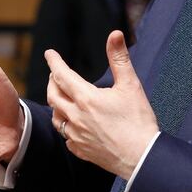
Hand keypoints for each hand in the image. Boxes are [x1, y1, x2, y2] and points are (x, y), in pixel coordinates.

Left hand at [46, 30, 158, 179]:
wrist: (142, 157)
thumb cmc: (138, 121)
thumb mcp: (131, 85)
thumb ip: (119, 58)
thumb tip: (114, 34)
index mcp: (86, 98)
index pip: (62, 75)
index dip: (54, 62)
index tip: (49, 54)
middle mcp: (76, 117)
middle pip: (53, 95)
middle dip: (52, 82)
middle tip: (55, 74)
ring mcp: (76, 135)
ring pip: (56, 117)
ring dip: (56, 105)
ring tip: (62, 98)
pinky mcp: (81, 150)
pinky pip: (66, 137)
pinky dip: (66, 127)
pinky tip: (73, 125)